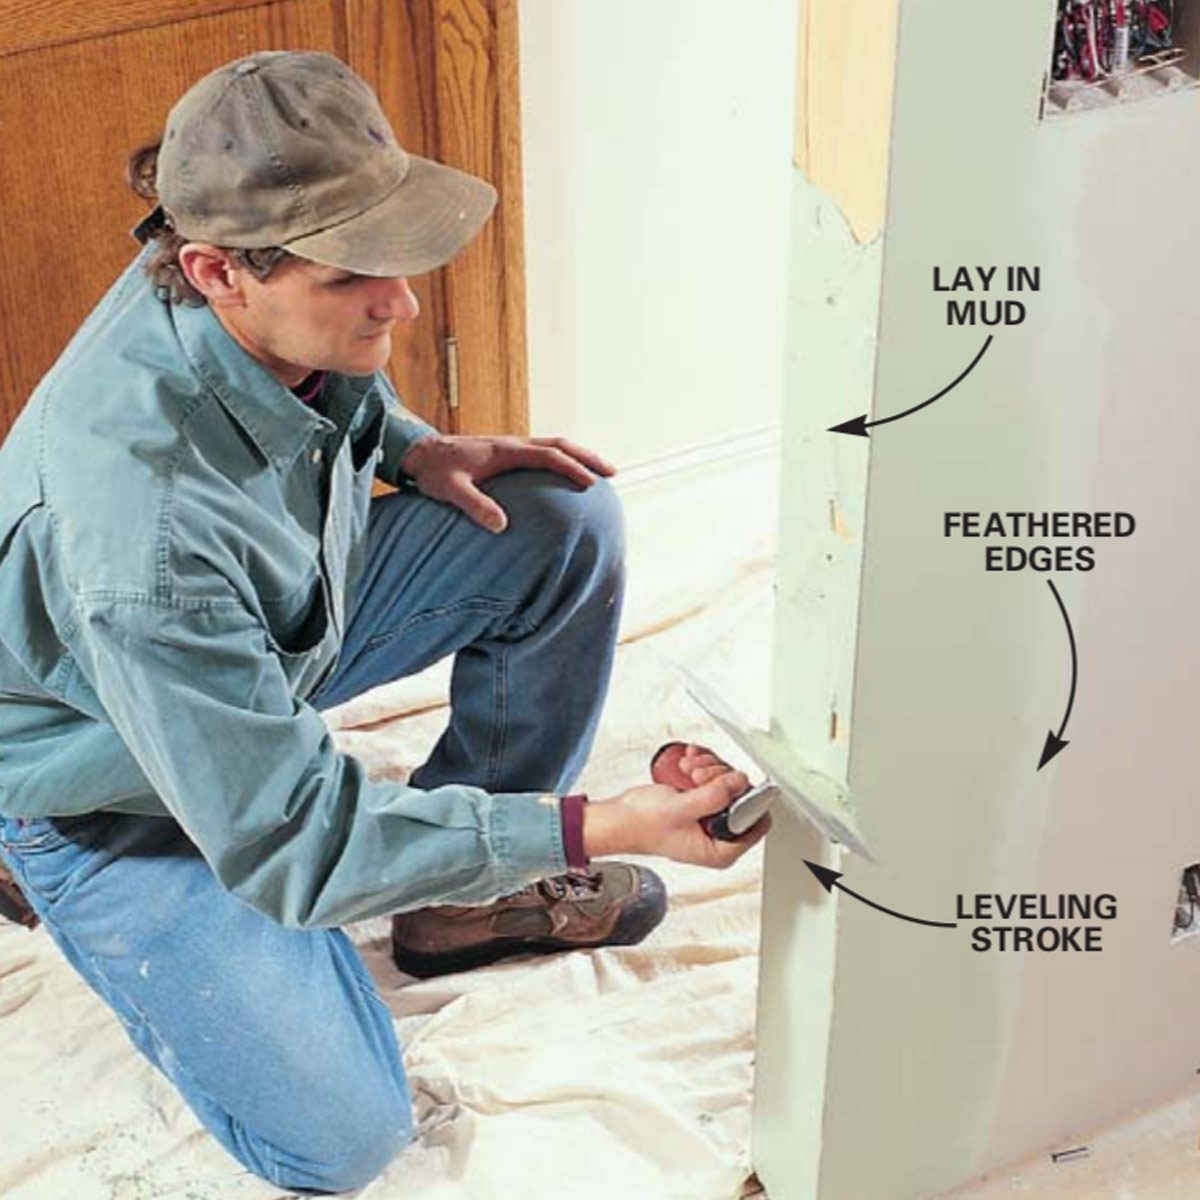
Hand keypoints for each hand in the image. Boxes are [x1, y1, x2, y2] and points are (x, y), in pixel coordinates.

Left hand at [399, 434, 616, 533]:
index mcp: (505, 451)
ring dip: (578, 456)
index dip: (571, 468)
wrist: (421, 453)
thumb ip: (475, 505)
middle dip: (587, 457)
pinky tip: (567, 475)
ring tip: (600, 473)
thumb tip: (501, 525)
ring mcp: (511, 447)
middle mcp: (512, 444)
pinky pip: (543, 452)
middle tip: (612, 472)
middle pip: (559, 444)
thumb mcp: (451, 490)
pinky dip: (562, 460)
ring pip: (553, 445)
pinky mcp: (507, 453)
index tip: (590, 484)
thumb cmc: (436, 472)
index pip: (548, 455)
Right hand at [584, 772, 770, 868]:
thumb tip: (740, 782)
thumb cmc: (642, 826)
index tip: (733, 780)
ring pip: (728, 782)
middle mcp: (719, 835)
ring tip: (688, 768)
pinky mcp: (703, 801)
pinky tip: (688, 761)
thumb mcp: (681, 810)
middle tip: (698, 775)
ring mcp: (711, 817)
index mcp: (720, 850)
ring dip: (708, 767)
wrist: (621, 818)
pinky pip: (714, 776)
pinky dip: (703, 764)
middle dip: (720, 778)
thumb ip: (714, 797)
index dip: (747, 798)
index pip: (756, 823)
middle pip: (741, 796)